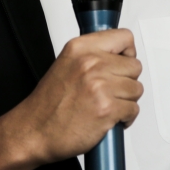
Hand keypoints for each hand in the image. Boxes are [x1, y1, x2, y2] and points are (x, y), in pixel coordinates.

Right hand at [9, 28, 142, 164]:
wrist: (33, 132)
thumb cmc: (49, 104)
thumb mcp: (67, 64)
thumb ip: (93, 55)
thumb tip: (119, 55)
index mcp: (81, 48)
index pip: (124, 37)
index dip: (127, 53)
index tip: (122, 63)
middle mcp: (91, 63)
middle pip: (135, 66)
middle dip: (126, 81)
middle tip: (110, 91)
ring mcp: (100, 86)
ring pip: (136, 89)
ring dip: (126, 100)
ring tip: (107, 105)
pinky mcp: (107, 109)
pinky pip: (133, 109)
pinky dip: (125, 118)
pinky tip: (108, 119)